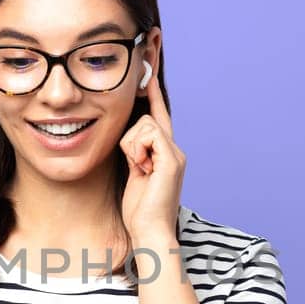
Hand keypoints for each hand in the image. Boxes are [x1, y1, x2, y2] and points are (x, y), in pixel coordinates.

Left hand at [119, 74, 183, 245]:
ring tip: (138, 170)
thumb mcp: (134, 175)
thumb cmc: (139, 211)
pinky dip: (137, 150)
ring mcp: (175, 154)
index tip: (149, 71)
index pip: (159, 116)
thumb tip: (129, 139)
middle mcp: (174, 151)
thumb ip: (135, 154)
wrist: (150, 232)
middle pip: (147, 118)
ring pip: (145, 125)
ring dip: (131, 146)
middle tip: (134, 164)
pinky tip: (141, 169)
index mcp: (165, 154)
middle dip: (131, 138)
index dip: (154, 94)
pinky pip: (149, 134)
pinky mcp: (172, 159)